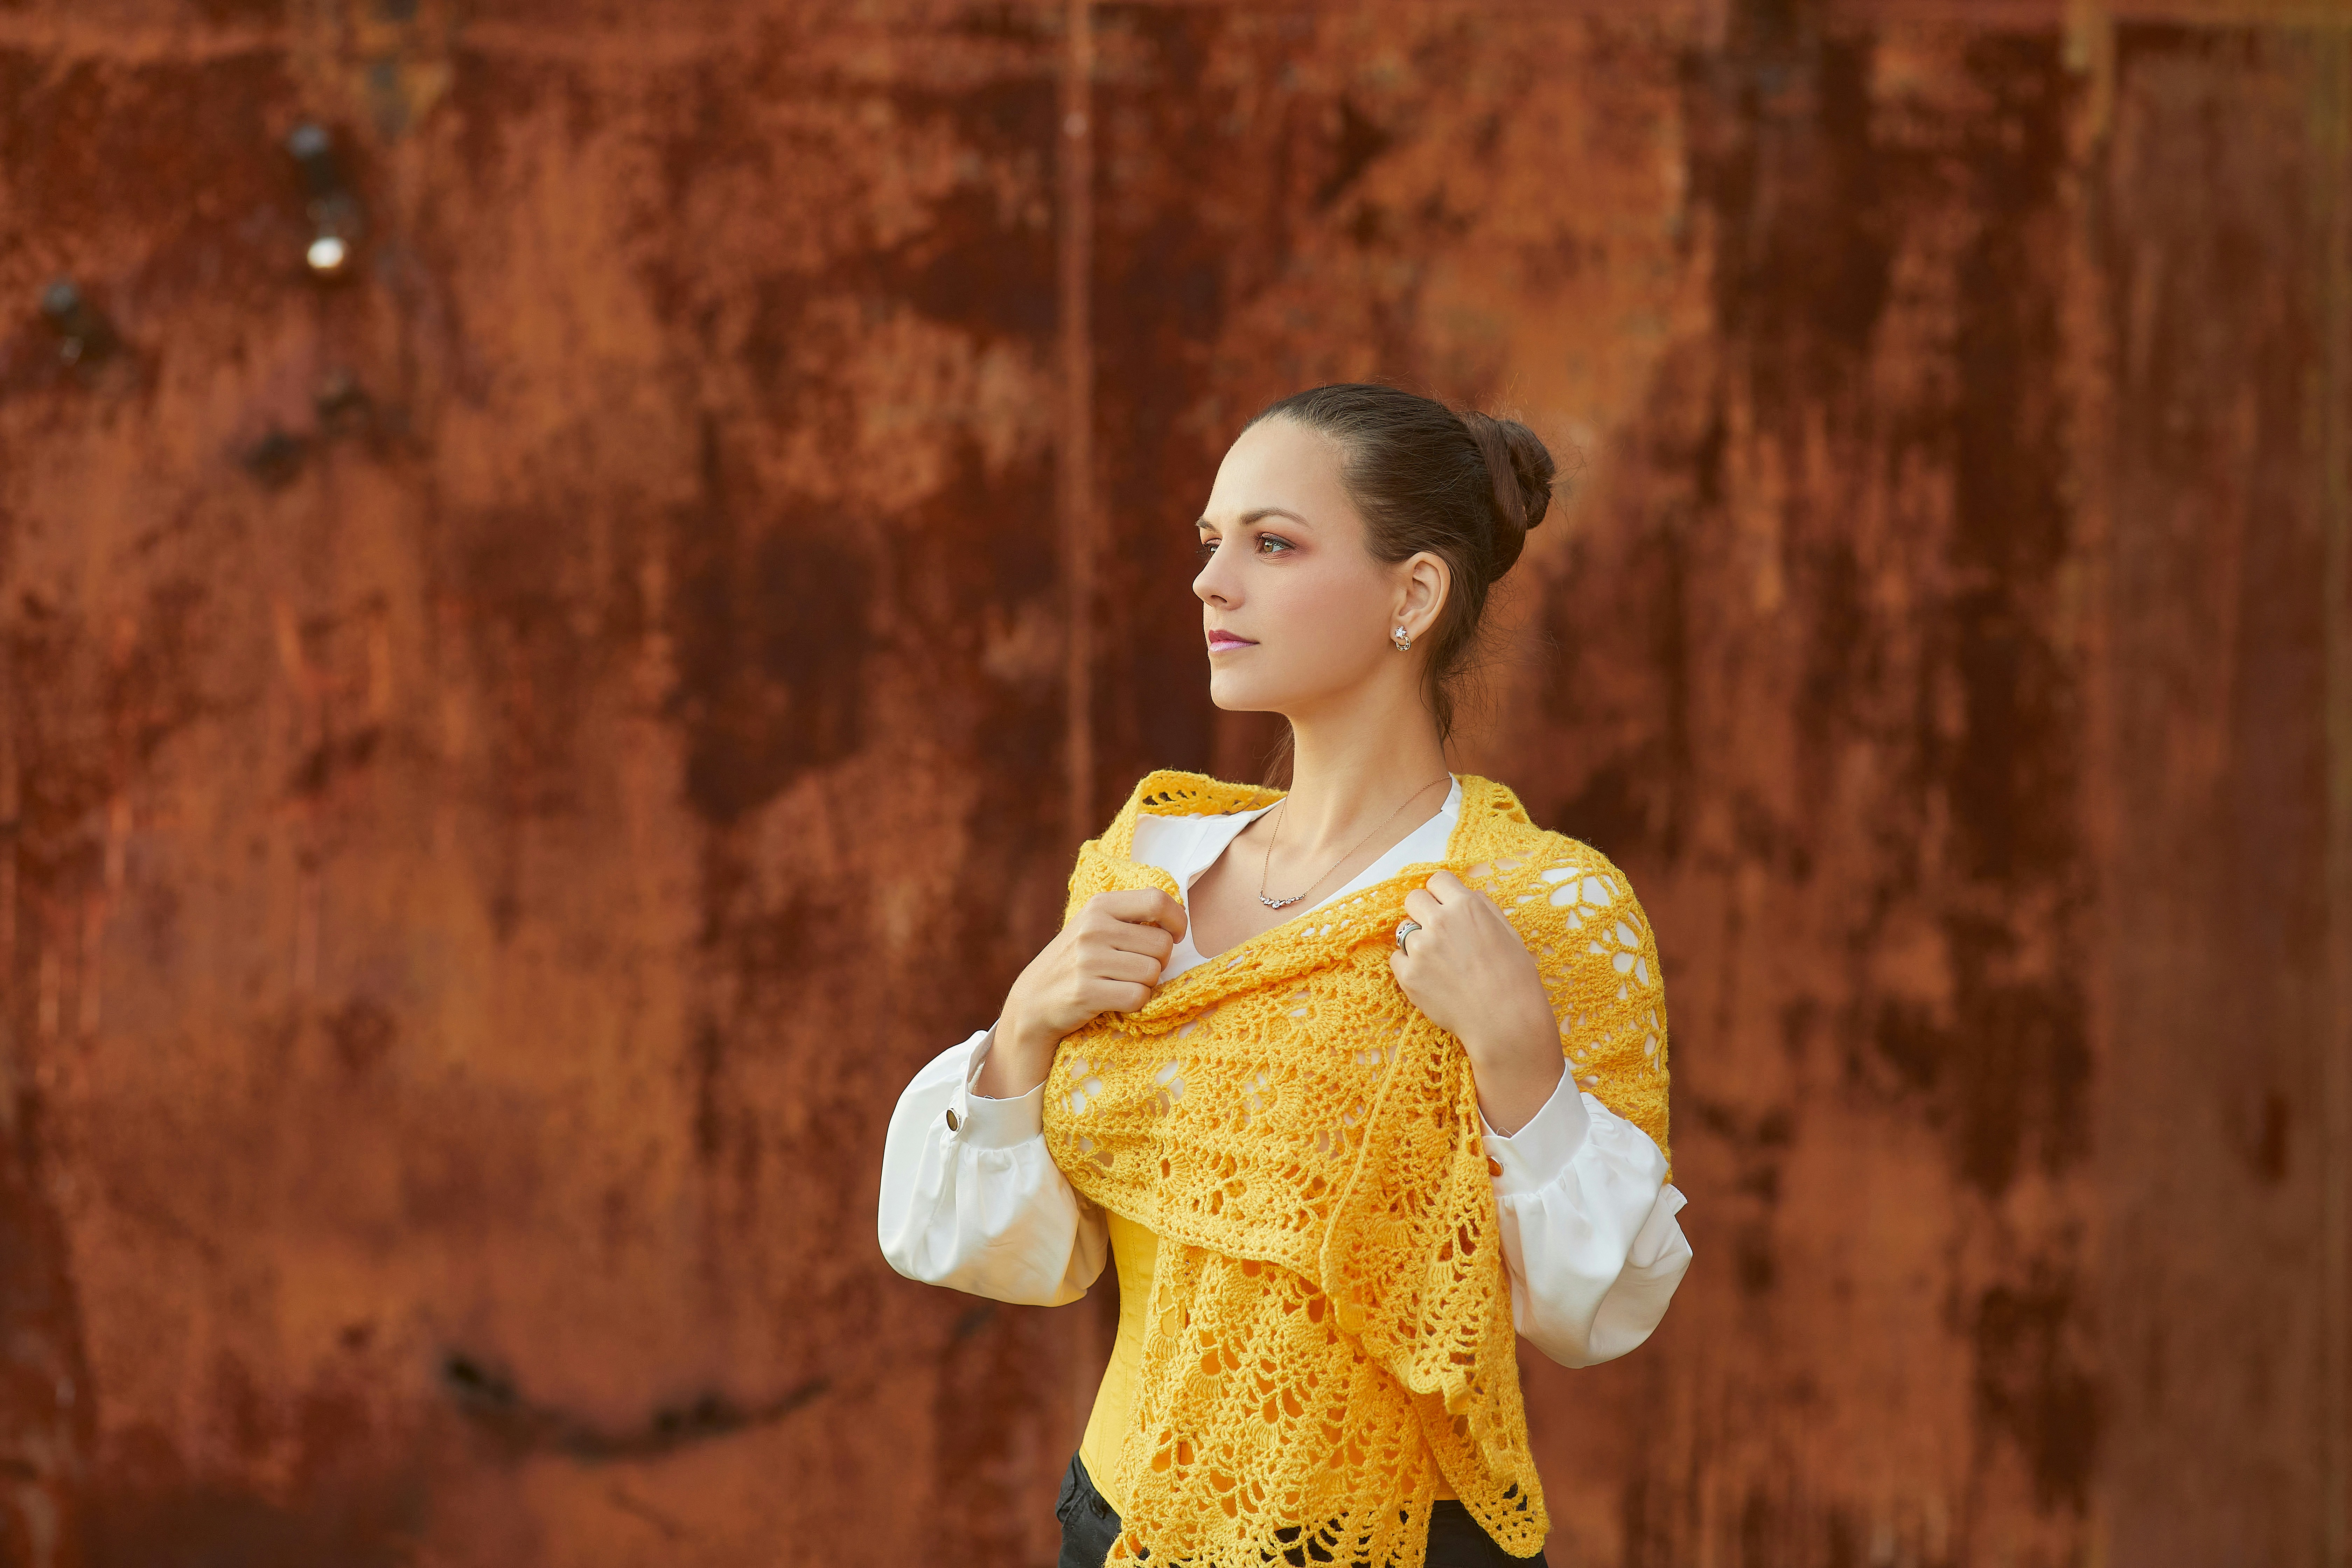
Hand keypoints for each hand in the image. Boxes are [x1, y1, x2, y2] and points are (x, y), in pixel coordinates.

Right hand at [981, 890, 1188, 1097]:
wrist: (1033, 1000)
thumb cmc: (1075, 962)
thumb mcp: (1094, 926)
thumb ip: (1130, 917)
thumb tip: (1179, 916)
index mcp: (1099, 906)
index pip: (1157, 900)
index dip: (1177, 920)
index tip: (1175, 934)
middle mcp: (1093, 928)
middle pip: (1162, 944)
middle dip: (1159, 961)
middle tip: (1139, 968)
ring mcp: (1088, 960)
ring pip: (1153, 972)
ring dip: (1146, 984)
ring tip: (1123, 983)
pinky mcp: (1087, 991)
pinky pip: (1138, 997)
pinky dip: (1136, 1003)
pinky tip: (1118, 1000)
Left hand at [1389, 870, 1563, 1134]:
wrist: (1506, 1022)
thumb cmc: (1514, 978)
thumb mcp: (1508, 932)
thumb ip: (1483, 907)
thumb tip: (1467, 894)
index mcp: (1466, 906)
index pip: (1438, 879)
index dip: (1441, 893)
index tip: (1444, 905)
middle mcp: (1439, 922)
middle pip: (1413, 899)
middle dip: (1423, 911)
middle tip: (1437, 931)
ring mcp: (1421, 949)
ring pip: (1404, 931)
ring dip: (1418, 941)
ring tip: (1440, 962)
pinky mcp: (1408, 975)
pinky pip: (1396, 958)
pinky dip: (1409, 965)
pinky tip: (1431, 978)